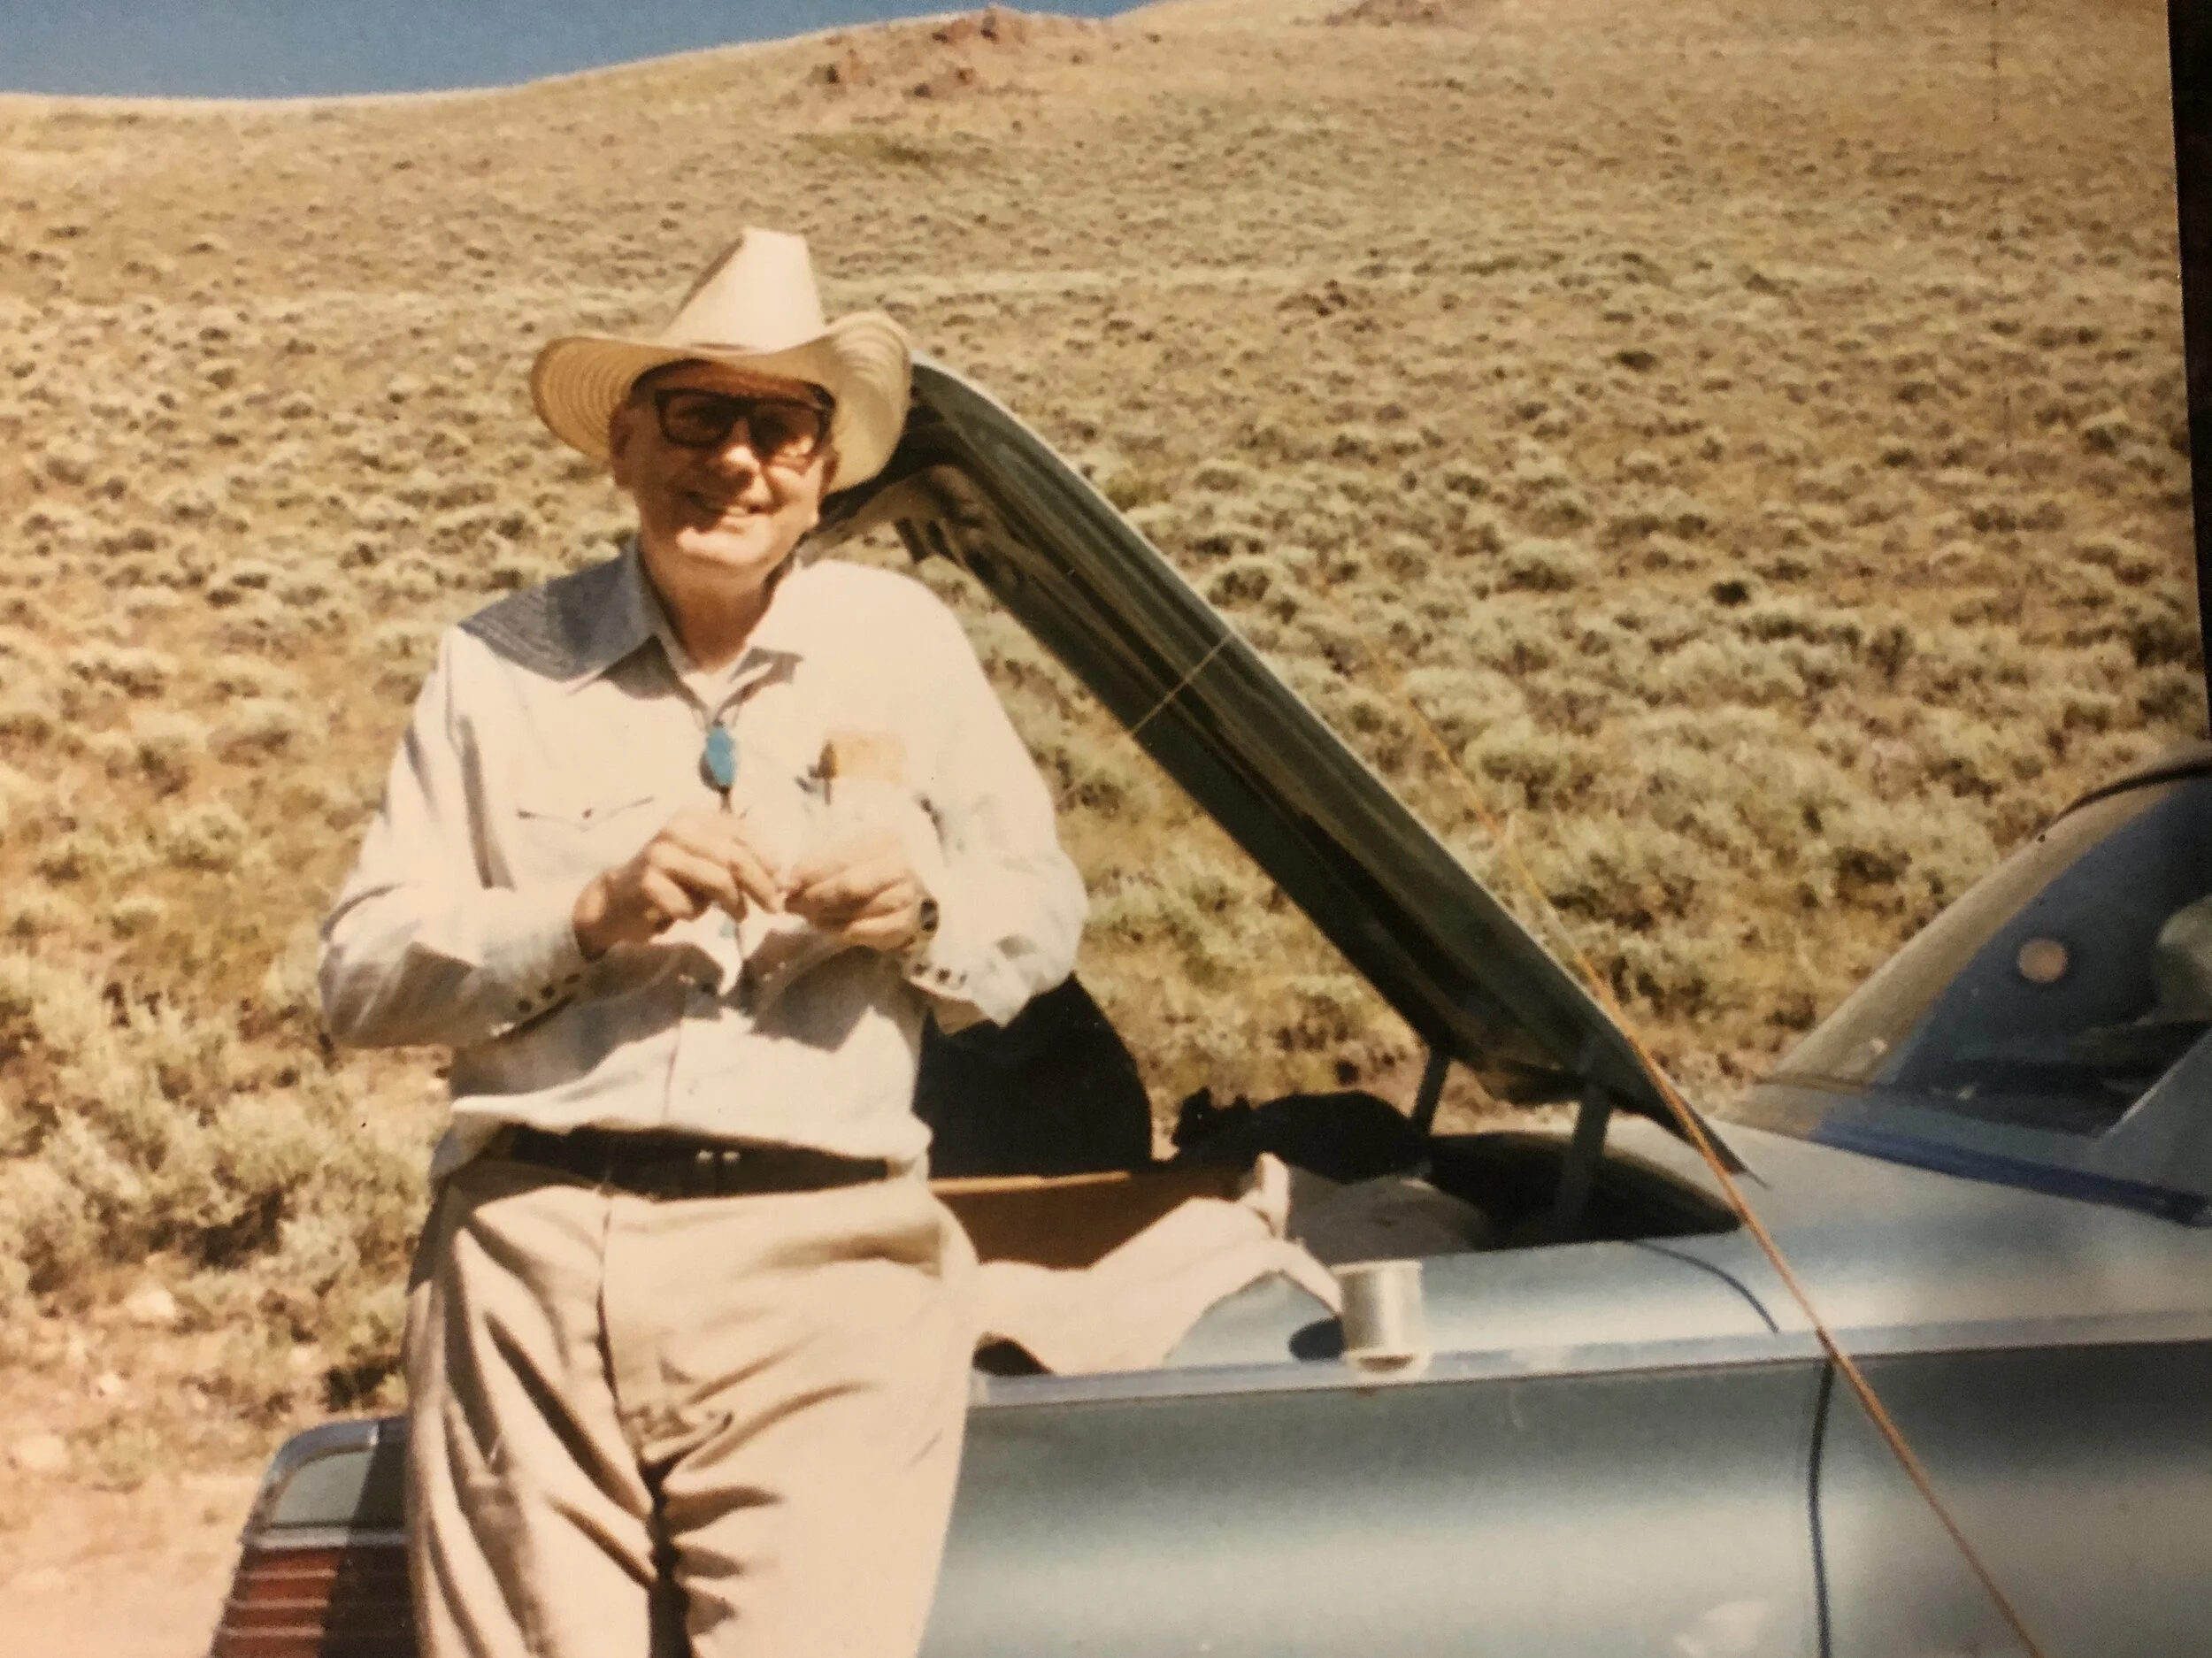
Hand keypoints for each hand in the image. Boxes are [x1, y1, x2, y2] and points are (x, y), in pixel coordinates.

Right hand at [572, 808, 783, 958]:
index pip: (745, 835)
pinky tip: (687, 913)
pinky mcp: (647, 882)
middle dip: (761, 885)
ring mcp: (660, 854)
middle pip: (735, 858)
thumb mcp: (709, 862)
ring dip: (734, 903)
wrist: (618, 899)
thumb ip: (740, 862)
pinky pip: (688, 905)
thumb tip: (784, 878)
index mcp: (697, 817)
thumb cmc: (673, 881)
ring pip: (717, 880)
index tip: (783, 884)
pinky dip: (695, 914)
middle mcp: (678, 829)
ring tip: (740, 916)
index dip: (769, 861)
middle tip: (774, 908)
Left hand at [784, 829, 929, 953]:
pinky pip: (860, 931)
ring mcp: (905, 898)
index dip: (810, 872)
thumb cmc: (868, 871)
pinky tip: (823, 925)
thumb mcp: (846, 857)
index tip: (787, 883)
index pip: (841, 859)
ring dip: (821, 916)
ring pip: (853, 911)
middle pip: (849, 886)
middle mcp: (899, 868)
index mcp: (885, 842)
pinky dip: (836, 930)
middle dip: (815, 897)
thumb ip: (818, 865)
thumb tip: (788, 881)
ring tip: (805, 914)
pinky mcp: (902, 925)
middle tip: (792, 903)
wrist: (907, 897)